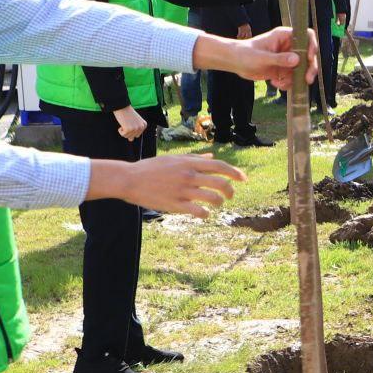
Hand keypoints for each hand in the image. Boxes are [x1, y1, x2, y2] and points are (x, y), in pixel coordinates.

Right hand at [91, 153, 242, 216]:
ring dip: (219, 203)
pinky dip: (205, 214)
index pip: (219, 166)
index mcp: (189, 163)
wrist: (129, 179)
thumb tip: (211, 157)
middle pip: (221, 183)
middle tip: (230, 195)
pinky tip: (203, 214)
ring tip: (217, 204)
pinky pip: (199, 212)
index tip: (243, 178)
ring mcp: (183, 191)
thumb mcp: (173, 159)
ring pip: (213, 198)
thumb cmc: (151, 168)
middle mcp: (189, 176)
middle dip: (230, 191)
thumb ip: (194, 159)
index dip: (235, 173)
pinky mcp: (176, 205)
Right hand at [114, 105, 146, 140]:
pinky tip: (122, 123)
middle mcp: (141, 127)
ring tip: (124, 122)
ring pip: (127, 136)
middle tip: (126, 122)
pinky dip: (120, 130)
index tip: (130, 122)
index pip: (137, 135)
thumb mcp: (135, 121)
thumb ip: (135, 130)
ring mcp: (135, 128)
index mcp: (144, 125)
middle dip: (128, 131)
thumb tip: (131, 140)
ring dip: (124, 131)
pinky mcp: (129, 129)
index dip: (131, 130)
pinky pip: (123, 134)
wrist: (122, 106)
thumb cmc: (127, 113)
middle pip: (133, 137)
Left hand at [201, 26, 320, 86]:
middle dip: (309, 68)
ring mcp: (287, 58)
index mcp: (285, 36)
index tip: (309, 58)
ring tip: (280, 83)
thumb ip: (279, 59)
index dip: (312, 45)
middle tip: (307, 80)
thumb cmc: (245, 54)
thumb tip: (298, 60)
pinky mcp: (283, 69)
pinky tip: (275, 84)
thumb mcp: (262, 57)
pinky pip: (293, 78)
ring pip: (302, 69)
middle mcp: (289, 46)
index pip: (307, 36)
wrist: (235, 62)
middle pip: (308, 55)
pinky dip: (287, 84)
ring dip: (295, 79)